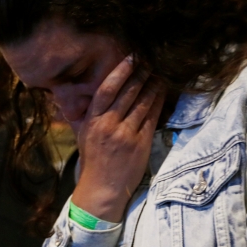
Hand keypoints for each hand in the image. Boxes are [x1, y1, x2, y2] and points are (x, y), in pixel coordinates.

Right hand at [70, 56, 164, 221]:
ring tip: (158, 73)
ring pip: (143, 102)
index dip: (121, 71)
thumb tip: (96, 92)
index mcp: (93, 121)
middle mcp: (109, 126)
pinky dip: (158, 102)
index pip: (107, 90)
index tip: (131, 57)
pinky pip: (153, 117)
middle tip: (149, 61)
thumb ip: (90, 113)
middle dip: (141, 73)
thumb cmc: (93, 160)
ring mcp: (126, 135)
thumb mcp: (84, 134)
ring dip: (153, 85)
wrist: (103, 189)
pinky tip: (162, 92)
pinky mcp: (141, 144)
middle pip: (128, 92)